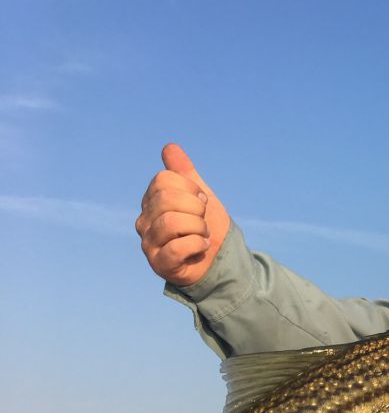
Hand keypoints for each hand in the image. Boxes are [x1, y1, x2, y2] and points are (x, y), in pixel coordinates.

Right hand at [136, 144, 230, 285]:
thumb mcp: (199, 196)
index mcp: (151, 201)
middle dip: (196, 208)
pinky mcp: (159, 264)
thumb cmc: (205, 227)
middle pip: (166, 199)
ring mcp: (149, 243)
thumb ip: (184, 173)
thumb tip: (169, 147)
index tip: (202, 201)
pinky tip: (202, 248)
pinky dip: (198, 245)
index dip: (190, 188)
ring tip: (203, 235)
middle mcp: (144, 221)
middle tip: (203, 220)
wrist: (219, 260)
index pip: (164, 179)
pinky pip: (177, 248)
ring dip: (199, 228)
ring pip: (172, 222)